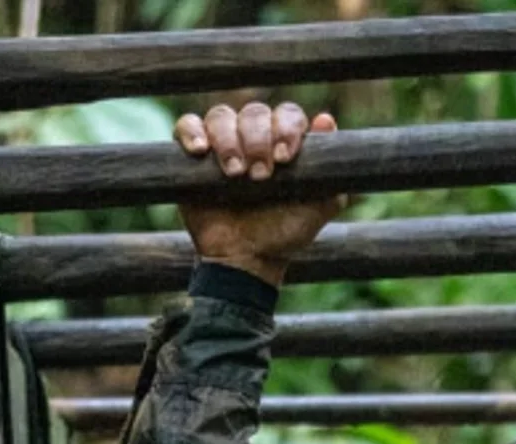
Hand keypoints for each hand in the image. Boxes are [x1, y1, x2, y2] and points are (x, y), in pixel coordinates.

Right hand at [174, 102, 342, 287]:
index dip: (287, 129)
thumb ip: (329, 171)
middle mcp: (253, 135)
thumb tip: (326, 120)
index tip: (285, 158)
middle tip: (260, 175)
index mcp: (284, 140)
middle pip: (254, 112)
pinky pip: (186, 125)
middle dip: (258, 140)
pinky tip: (201, 151)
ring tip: (235, 173)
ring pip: (221, 116)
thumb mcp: (319, 207)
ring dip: (229, 140)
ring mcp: (221, 143)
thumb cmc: (284, 233)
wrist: (247, 259)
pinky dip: (192, 132)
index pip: (287, 114)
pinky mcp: (190, 156)